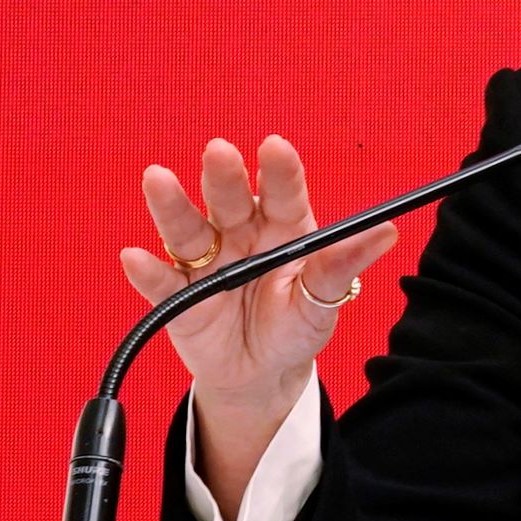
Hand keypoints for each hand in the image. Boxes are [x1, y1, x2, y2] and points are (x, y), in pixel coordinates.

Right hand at [121, 135, 399, 508]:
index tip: (275, 146)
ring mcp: (206, 263)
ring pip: (188, 230)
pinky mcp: (177, 297)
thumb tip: (386, 232)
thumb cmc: (296, 327)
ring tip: (158, 179)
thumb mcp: (323, 299)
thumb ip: (341, 266)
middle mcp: (241, 235)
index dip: (278, 170)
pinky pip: (161, 282)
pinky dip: (147, 272)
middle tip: (219, 151)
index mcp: (283, 228)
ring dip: (172, 206)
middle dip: (224, 177)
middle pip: (230, 201)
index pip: (282, 193)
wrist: (262, 374)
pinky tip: (135, 257)